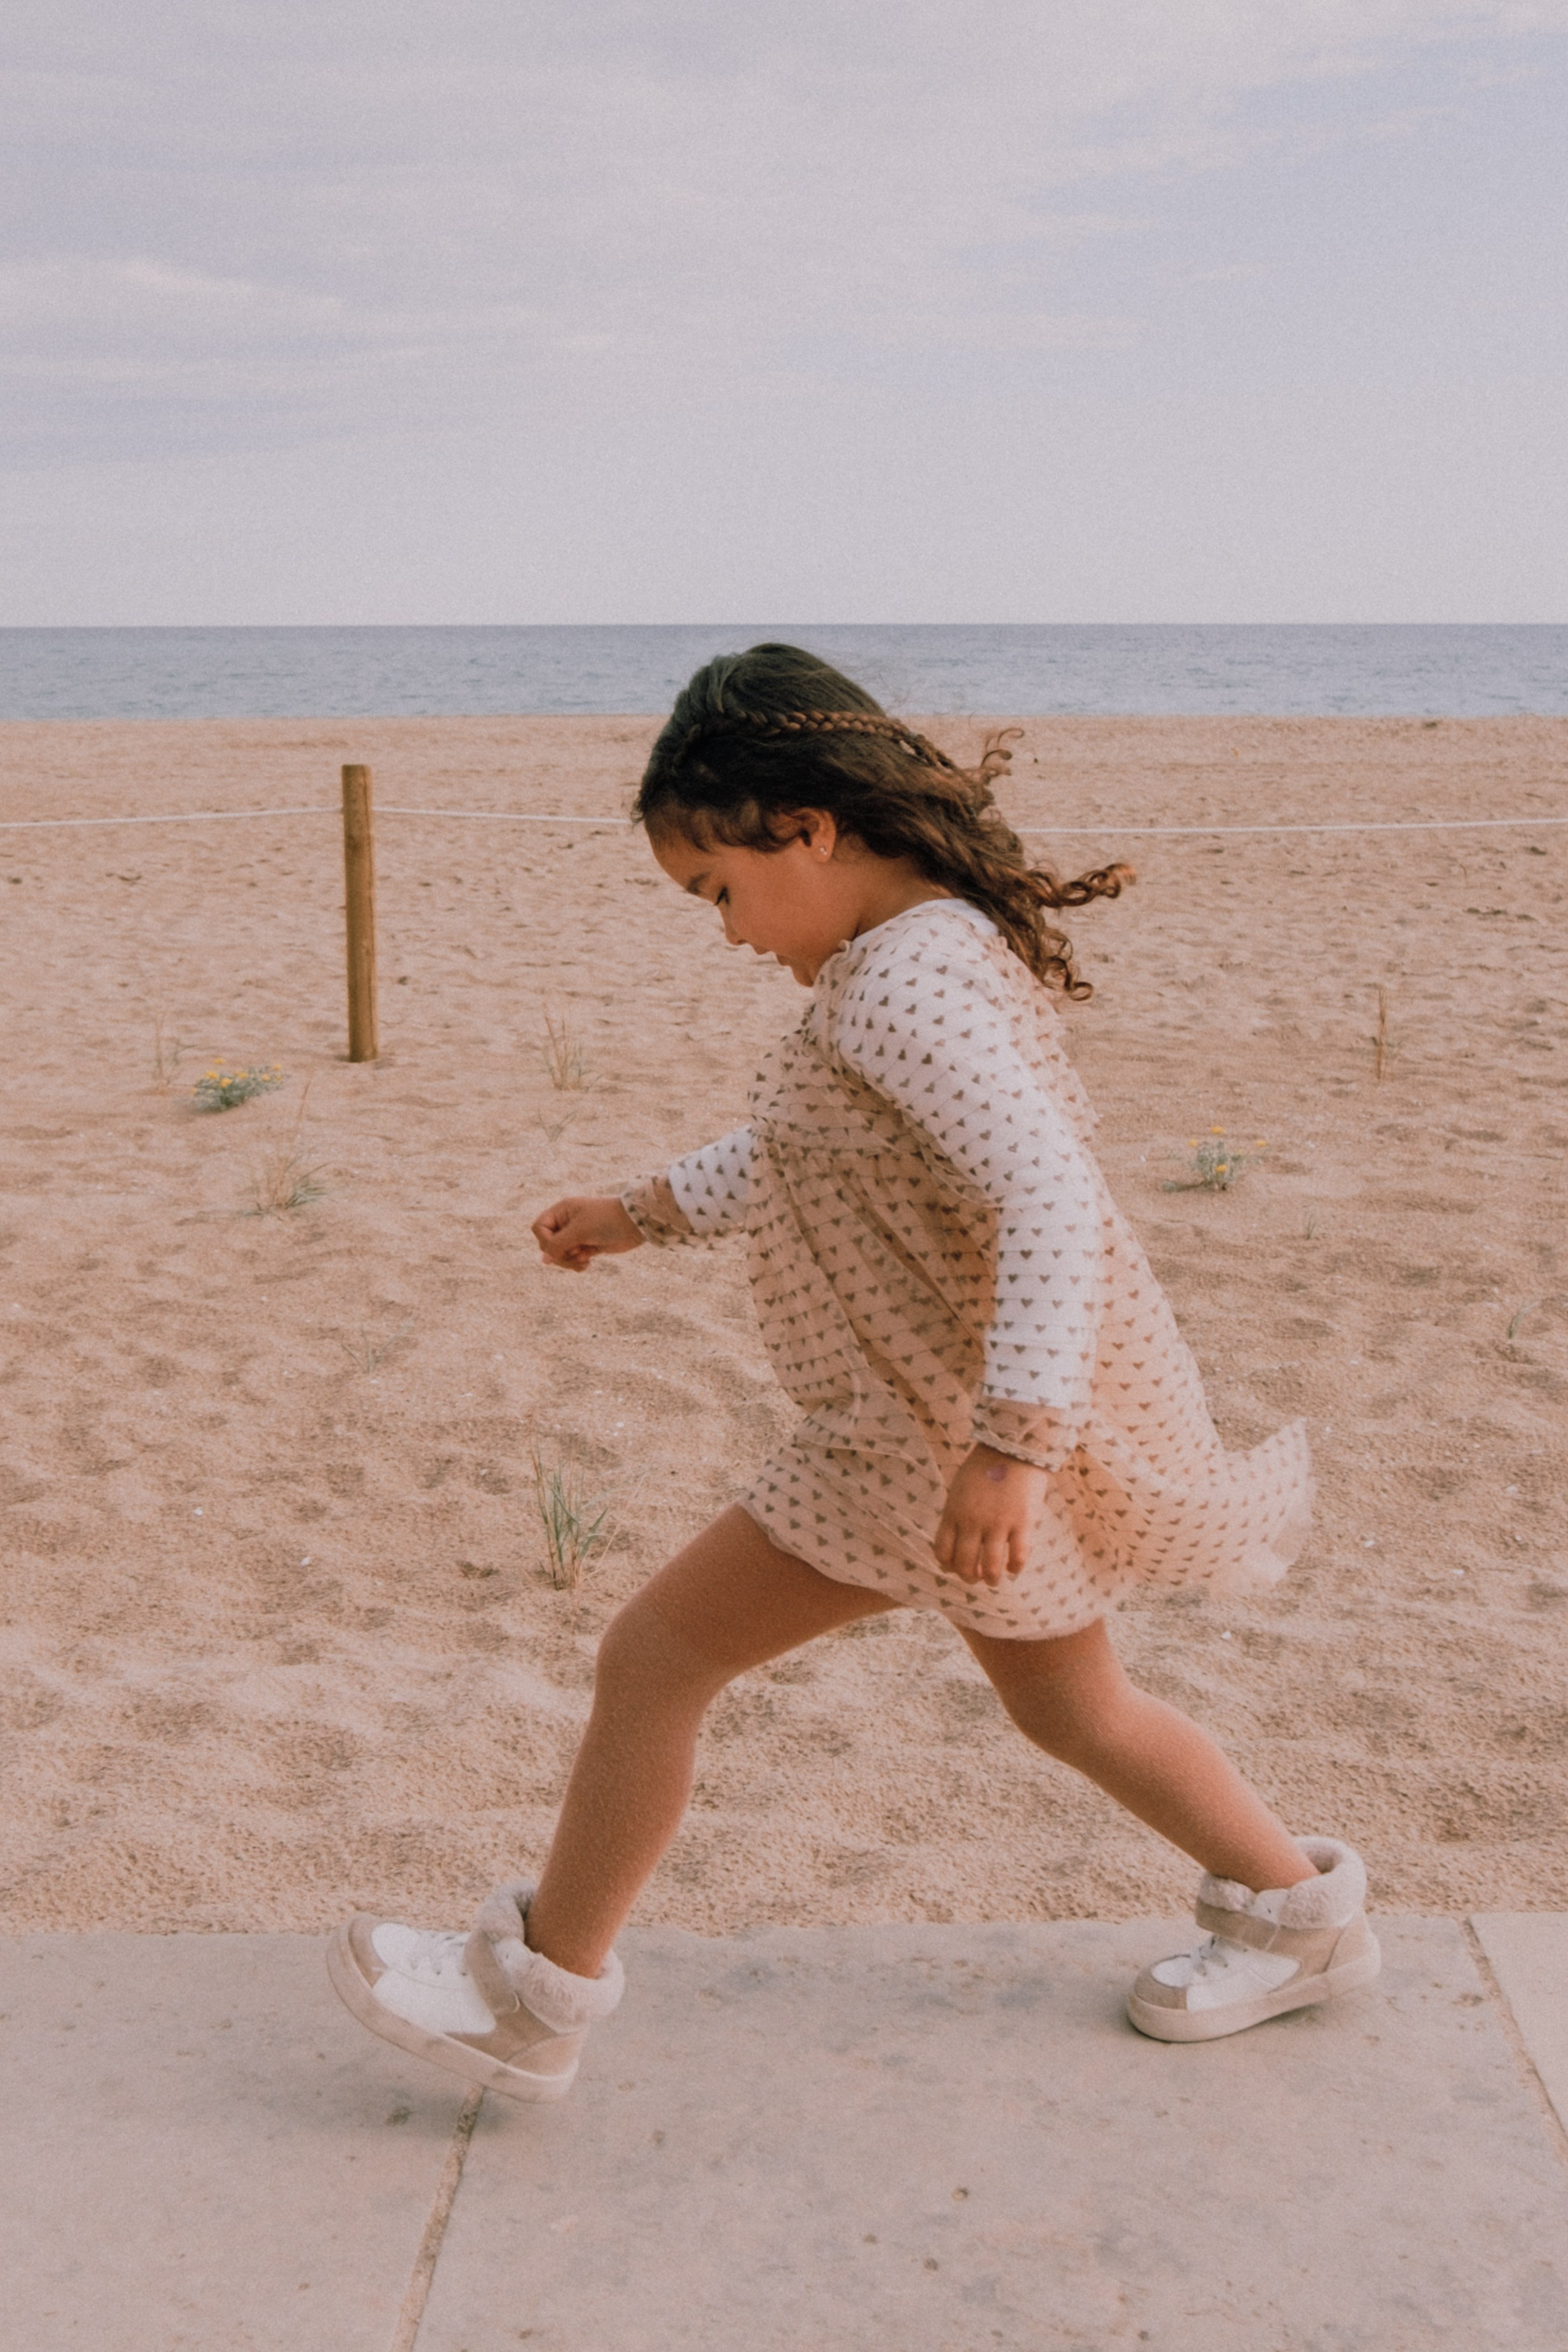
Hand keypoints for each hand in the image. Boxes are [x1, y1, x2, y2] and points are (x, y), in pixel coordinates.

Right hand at [532, 1194, 644, 1272]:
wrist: (634, 1223)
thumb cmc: (605, 1220)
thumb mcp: (578, 1231)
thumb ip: (558, 1245)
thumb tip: (544, 1261)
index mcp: (561, 1211)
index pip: (539, 1228)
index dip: (545, 1241)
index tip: (558, 1246)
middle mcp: (567, 1222)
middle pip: (548, 1244)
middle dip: (560, 1254)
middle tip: (575, 1255)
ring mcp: (577, 1235)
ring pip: (560, 1254)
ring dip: (569, 1261)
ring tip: (584, 1261)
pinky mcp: (588, 1246)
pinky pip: (573, 1259)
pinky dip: (578, 1264)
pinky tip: (588, 1264)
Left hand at [934, 1446, 1048, 1586]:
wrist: (1013, 1446)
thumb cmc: (985, 1465)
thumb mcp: (959, 1488)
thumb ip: (957, 1513)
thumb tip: (957, 1539)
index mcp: (954, 1512)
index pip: (943, 1551)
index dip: (948, 1566)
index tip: (956, 1568)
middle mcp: (973, 1522)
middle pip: (964, 1564)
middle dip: (969, 1578)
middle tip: (976, 1579)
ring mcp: (998, 1524)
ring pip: (990, 1568)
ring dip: (992, 1579)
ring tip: (994, 1580)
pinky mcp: (1022, 1522)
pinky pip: (1018, 1557)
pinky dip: (1015, 1568)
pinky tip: (1015, 1567)